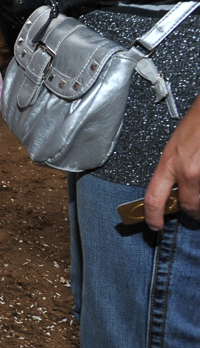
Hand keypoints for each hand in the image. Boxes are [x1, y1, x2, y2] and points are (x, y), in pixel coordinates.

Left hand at [144, 100, 199, 229]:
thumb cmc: (197, 123)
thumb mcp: (175, 146)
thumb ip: (173, 169)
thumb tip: (174, 190)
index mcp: (170, 163)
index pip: (154, 198)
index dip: (152, 216)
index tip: (154, 224)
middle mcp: (189, 171)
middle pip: (189, 206)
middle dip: (192, 212)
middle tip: (193, 211)